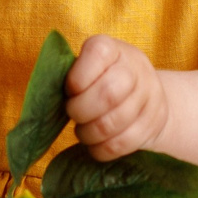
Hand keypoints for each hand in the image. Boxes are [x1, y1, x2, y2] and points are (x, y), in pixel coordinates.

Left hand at [66, 34, 169, 160]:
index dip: (78, 77)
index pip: (98, 53)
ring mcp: (149, 97)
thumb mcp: (90, 68)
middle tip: (73, 114)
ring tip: (83, 131)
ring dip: (89, 133)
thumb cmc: (103, 82)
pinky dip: (101, 149)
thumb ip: (72, 75)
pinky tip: (95, 144)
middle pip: (108, 93)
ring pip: (113, 123)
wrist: (149, 100)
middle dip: (81, 110)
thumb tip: (46, 95)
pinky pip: (121, 144)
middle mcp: (135, 68)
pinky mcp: (152, 125)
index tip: (70, 90)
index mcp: (113, 49)